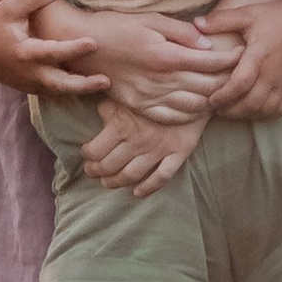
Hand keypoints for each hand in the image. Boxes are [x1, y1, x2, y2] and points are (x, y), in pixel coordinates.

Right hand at [0, 0, 109, 101]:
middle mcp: (28, 72)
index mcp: (24, 52)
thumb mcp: (9, 6)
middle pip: (60, 84)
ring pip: (58, 92)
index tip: (94, 43)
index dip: (74, 48)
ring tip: (103, 85)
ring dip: (81, 90)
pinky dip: (69, 90)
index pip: (54, 52)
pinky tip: (86, 86)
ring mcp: (28, 83)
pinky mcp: (28, 88)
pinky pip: (52, 92)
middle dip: (84, 85)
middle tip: (107, 81)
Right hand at [73, 9, 239, 124]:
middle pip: (207, 85)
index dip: (230, 58)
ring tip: (224, 88)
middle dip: (228, 79)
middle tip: (242, 71)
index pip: (210, 61)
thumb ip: (181, 32)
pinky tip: (199, 103)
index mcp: (165, 55)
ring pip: (194, 104)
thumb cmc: (118, 26)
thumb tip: (207, 43)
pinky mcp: (140, 106)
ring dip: (213, 97)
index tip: (243, 52)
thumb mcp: (151, 19)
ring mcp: (149, 96)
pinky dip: (191, 113)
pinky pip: (173, 116)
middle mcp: (160, 79)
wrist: (84, 45)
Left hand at [81, 100, 205, 192]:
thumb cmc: (157, 89)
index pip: (95, 151)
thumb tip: (98, 114)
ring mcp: (158, 150)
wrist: (195, 88)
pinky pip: (161, 177)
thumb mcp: (128, 93)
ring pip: (131, 176)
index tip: (85, 153)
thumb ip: (109, 107)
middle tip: (92, 171)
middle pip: (109, 167)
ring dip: (115, 183)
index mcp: (122, 125)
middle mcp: (138, 141)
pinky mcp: (177, 154)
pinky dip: (147, 189)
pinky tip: (136, 193)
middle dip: (96, 172)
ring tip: (108, 182)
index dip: (87, 155)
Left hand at [201, 0, 281, 122]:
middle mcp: (273, 74)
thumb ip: (221, 20)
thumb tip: (195, 23)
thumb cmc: (276, 16)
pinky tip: (257, 111)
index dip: (222, 97)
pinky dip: (268, 115)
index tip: (210, 100)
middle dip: (231, 111)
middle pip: (250, 103)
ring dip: (248, 114)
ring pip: (265, 110)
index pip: (238, 85)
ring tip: (234, 111)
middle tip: (217, 109)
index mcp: (258, 57)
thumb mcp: (247, 14)